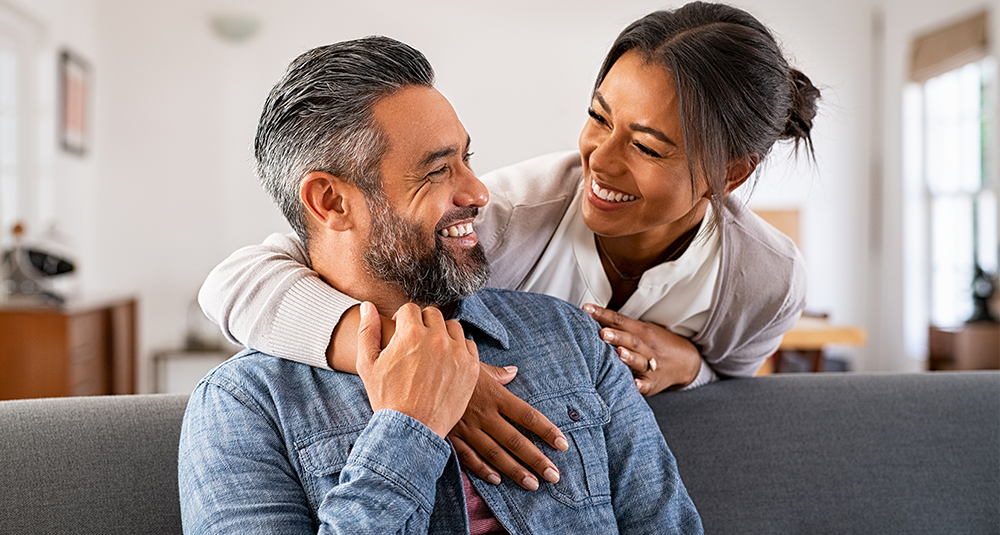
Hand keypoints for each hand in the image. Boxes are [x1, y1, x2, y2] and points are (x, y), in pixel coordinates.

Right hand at [356, 302, 478, 437]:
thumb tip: (368, 306)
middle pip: (432, 314)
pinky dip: (458, 349)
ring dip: (443, 334)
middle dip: (422, 324)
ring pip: (453, 327)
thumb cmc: (386, 398)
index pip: (410, 309)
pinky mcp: (471, 367)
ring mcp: (457, 353)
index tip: (402, 333)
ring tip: (432, 351)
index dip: (403, 320)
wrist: (411, 429)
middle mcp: (436, 339)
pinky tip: (447, 362)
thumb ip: (367, 331)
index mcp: (410, 334)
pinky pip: (468, 345)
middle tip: (417, 343)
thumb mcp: (368, 364)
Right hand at [449, 363, 568, 490]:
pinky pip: (469, 456)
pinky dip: (482, 469)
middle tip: (553, 475)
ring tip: (532, 484)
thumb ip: (497, 372)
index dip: (546, 430)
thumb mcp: (475, 364)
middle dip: (536, 459)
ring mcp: (467, 427)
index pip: (527, 415)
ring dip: (515, 470)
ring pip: (495, 453)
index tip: (562, 444)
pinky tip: (497, 479)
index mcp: (494, 395)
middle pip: (515, 440)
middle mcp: (484, 414)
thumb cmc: (449, 365)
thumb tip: (513, 371)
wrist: (417, 372)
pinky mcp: (451, 436)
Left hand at [583, 303, 700, 395]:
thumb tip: (588, 315)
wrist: (685, 362)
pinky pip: (647, 384)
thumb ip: (618, 326)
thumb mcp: (640, 330)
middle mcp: (646, 346)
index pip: (620, 320)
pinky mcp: (653, 383)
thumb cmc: (653, 344)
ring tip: (618, 353)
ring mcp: (651, 365)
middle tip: (602, 333)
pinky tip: (634, 384)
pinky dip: (641, 384)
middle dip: (616, 336)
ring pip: (640, 360)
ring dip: (629, 357)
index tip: (586, 309)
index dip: (603, 314)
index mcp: (641, 331)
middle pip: (631, 339)